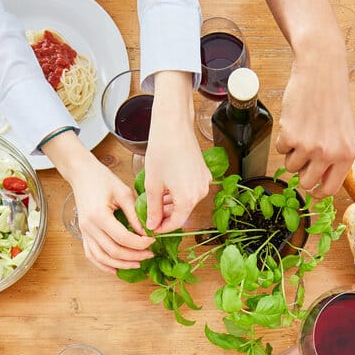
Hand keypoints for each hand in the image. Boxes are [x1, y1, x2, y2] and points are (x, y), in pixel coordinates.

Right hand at [70, 158, 155, 273]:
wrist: (81, 174)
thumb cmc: (103, 179)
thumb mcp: (123, 193)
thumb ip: (134, 214)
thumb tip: (146, 233)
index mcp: (99, 215)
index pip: (123, 238)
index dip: (140, 243)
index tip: (153, 240)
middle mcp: (89, 227)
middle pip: (114, 251)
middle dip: (134, 256)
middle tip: (150, 253)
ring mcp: (84, 232)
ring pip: (102, 258)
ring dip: (121, 264)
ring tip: (138, 264)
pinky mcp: (83, 234)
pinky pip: (92, 255)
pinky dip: (104, 265)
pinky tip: (116, 269)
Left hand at [144, 76, 210, 232]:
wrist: (173, 127)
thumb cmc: (162, 152)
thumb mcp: (153, 185)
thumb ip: (153, 208)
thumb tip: (152, 224)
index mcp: (188, 199)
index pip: (176, 223)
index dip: (162, 228)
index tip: (151, 228)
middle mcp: (200, 193)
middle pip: (183, 212)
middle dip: (166, 215)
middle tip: (150, 214)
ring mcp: (204, 182)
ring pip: (187, 201)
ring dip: (172, 204)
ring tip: (155, 200)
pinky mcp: (204, 173)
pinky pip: (191, 190)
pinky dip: (179, 193)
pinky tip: (166, 188)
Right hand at [275, 43, 354, 194]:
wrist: (321, 73)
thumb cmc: (333, 99)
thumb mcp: (344, 132)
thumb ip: (335, 156)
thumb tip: (319, 181)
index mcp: (346, 154)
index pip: (330, 189)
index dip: (317, 192)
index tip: (312, 190)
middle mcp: (329, 153)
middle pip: (306, 182)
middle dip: (301, 172)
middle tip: (302, 155)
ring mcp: (309, 146)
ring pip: (290, 167)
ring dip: (292, 153)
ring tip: (301, 131)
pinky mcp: (290, 136)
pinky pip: (280, 150)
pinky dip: (283, 139)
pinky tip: (294, 122)